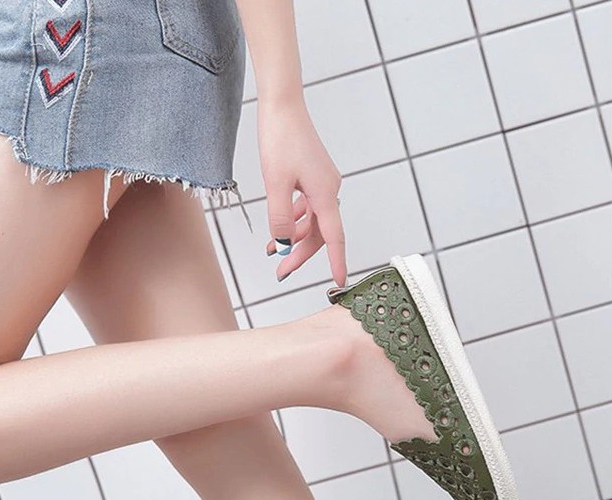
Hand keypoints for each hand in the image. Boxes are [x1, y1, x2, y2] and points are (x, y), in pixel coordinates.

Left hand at [258, 97, 347, 286]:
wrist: (282, 106)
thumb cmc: (280, 139)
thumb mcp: (275, 184)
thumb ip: (281, 218)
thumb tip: (284, 244)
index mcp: (324, 193)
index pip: (334, 237)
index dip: (336, 261)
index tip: (340, 281)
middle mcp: (328, 189)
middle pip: (320, 233)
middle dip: (300, 253)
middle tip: (281, 272)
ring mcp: (321, 183)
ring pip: (312, 222)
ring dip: (293, 238)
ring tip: (271, 251)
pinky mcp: (312, 176)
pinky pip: (306, 207)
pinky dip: (293, 220)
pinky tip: (277, 229)